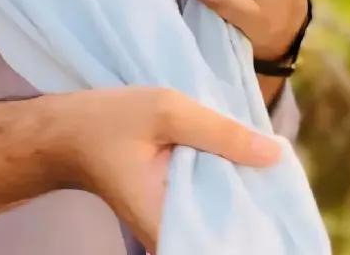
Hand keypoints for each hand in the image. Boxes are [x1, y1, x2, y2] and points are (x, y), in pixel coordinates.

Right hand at [55, 87, 281, 253]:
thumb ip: (221, 132)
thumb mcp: (169, 111)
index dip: (256, 221)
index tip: (279, 197)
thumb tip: (276, 154)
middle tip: (275, 168)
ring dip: (241, 186)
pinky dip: (225, 180)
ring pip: (221, 211)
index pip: (224, 240)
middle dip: (254, 198)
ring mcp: (170, 223)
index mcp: (165, 223)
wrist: (69, 131)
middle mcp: (169, 234)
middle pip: (228, 226)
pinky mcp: (172, 207)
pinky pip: (209, 200)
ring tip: (261, 161)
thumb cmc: (112, 121)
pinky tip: (239, 160)